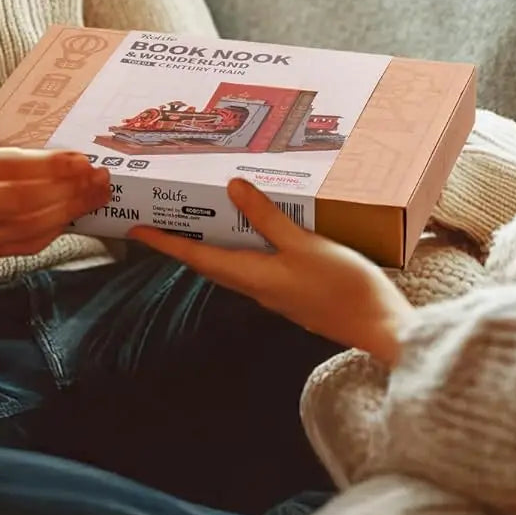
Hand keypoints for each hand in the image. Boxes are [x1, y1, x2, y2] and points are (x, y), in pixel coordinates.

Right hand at [0, 112, 110, 256]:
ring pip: (29, 228)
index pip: (6, 167)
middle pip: (23, 202)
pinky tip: (74, 210)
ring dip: (70, 210)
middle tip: (99, 174)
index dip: (48, 165)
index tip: (80, 157)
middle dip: (68, 189)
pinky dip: (55, 229)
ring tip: (96, 191)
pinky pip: (25, 245)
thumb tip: (46, 123)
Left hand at [130, 179, 415, 364]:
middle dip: (183, 241)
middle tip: (162, 218)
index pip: (198, 257)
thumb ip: (268, 217)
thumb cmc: (343, 287)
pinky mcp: (293, 291)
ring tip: (199, 219)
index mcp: (254, 277)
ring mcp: (276, 292)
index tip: (137, 231)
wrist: (379, 327)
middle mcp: (258, 288)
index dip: (166, 243)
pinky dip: (242, 246)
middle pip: (210, 262)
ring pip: (232, 265)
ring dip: (211, 243)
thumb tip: (233, 187)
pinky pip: (255, 266)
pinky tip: (253, 232)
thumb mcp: (304, 244)